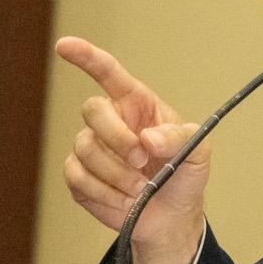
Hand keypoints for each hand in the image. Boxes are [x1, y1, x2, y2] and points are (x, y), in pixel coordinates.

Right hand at [56, 37, 211, 263]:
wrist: (171, 217)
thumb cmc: (185, 176)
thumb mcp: (198, 153)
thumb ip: (180, 138)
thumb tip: (146, 138)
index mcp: (138, 106)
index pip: (109, 73)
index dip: (86, 57)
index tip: (64, 46)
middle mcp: (111, 121)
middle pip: (92, 110)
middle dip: (117, 138)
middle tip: (143, 161)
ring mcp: (91, 148)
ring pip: (84, 148)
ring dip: (116, 174)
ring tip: (140, 189)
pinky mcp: (79, 177)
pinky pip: (78, 177)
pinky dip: (104, 193)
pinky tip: (124, 200)